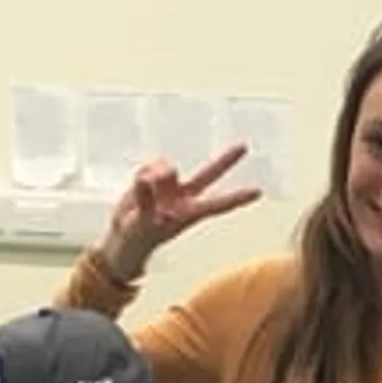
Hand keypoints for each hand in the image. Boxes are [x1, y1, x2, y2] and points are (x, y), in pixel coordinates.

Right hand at [97, 145, 259, 279]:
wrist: (123, 235)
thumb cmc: (138, 237)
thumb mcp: (141, 224)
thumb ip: (145, 200)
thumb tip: (146, 179)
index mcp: (189, 213)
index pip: (217, 204)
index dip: (237, 198)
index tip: (258, 192)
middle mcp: (184, 196)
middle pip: (209, 174)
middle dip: (226, 160)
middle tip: (245, 146)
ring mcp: (170, 186)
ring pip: (166, 167)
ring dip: (153, 176)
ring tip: (143, 195)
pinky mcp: (153, 177)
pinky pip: (149, 166)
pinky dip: (141, 175)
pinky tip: (138, 188)